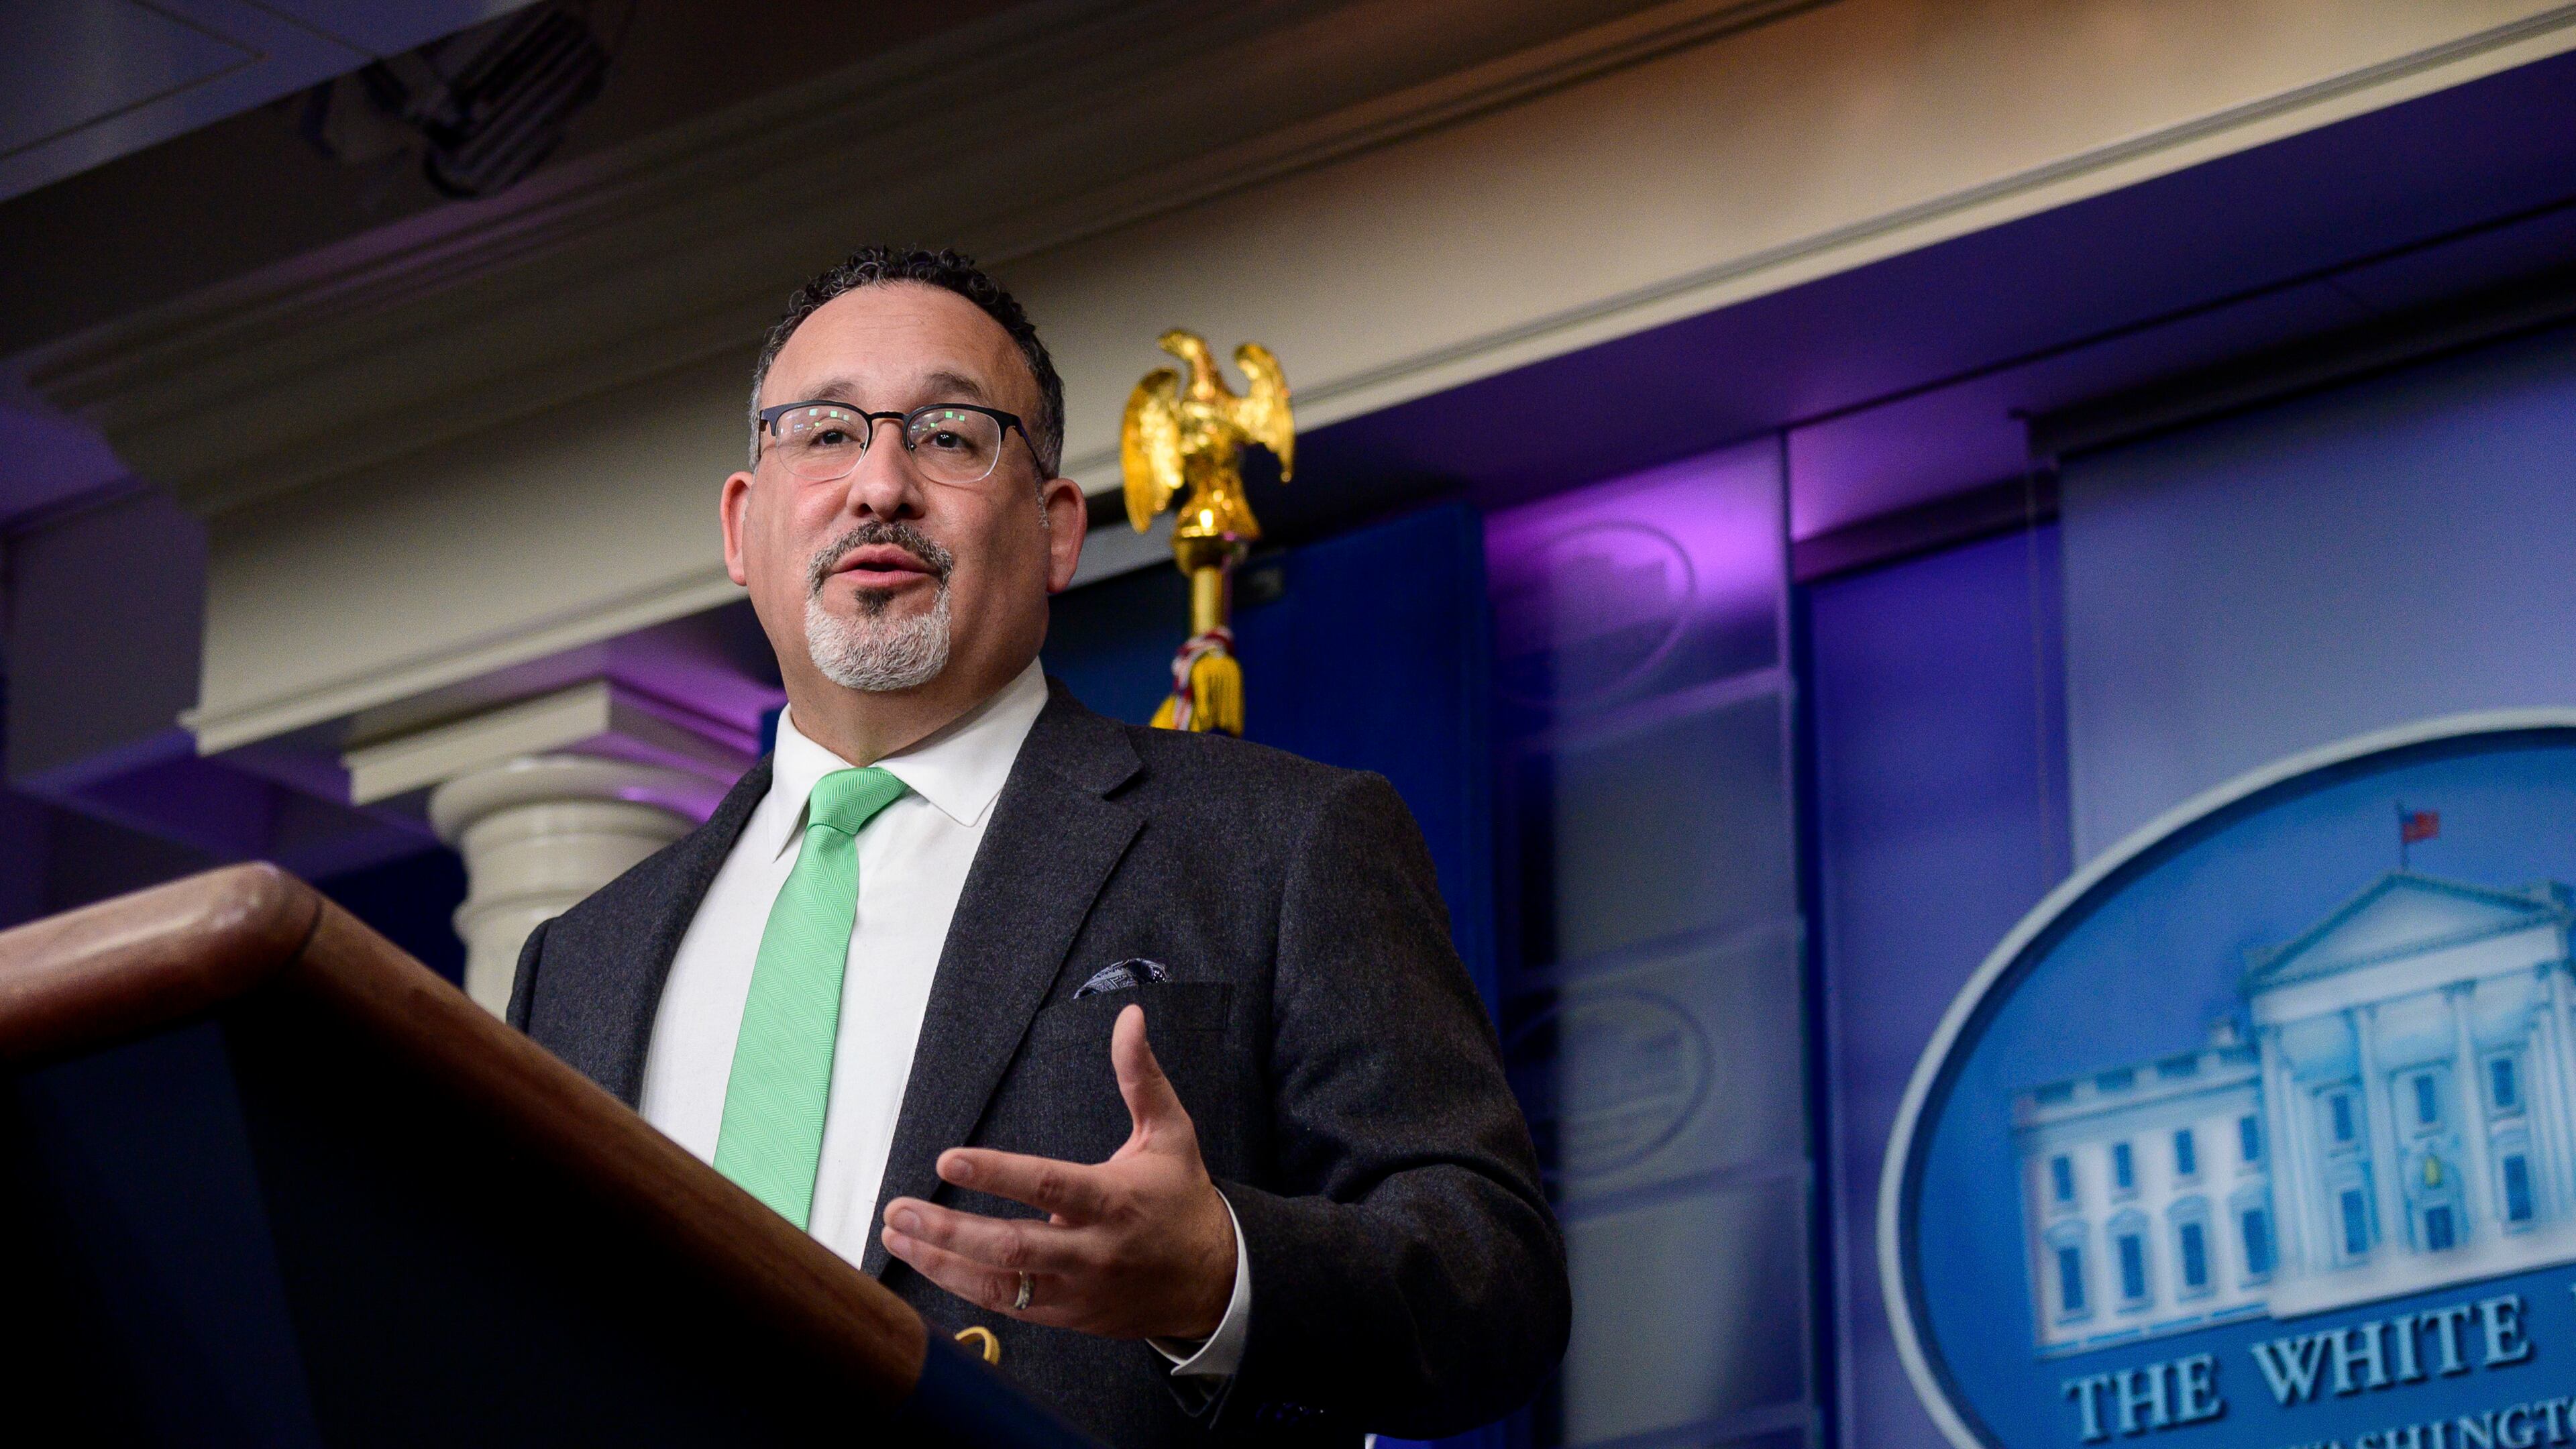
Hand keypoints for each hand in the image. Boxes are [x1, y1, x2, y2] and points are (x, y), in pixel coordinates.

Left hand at [880, 1003, 1237, 1339]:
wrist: (1213, 1281)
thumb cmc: (1182, 1198)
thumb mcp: (1171, 1132)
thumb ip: (1141, 1076)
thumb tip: (1129, 1017)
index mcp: (1113, 1200)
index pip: (1047, 1186)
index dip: (995, 1175)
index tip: (947, 1160)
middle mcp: (1091, 1250)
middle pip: (1010, 1247)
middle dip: (947, 1230)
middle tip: (897, 1210)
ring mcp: (1076, 1290)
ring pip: (998, 1285)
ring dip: (940, 1262)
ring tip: (895, 1234)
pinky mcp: (1066, 1316)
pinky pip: (1006, 1307)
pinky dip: (961, 1287)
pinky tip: (927, 1262)